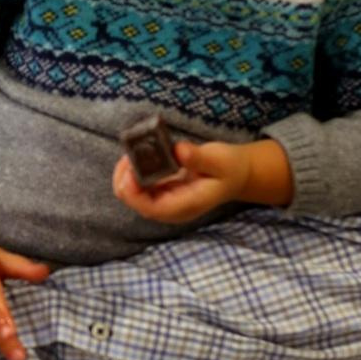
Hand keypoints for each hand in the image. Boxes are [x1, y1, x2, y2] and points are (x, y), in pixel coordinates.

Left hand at [113, 138, 291, 224]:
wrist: (235, 175)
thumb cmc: (229, 168)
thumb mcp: (220, 160)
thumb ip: (199, 157)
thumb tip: (178, 151)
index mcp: (185, 206)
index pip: (150, 208)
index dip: (134, 191)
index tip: (130, 168)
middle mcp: (170, 209)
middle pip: (134, 202)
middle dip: (125, 178)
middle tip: (130, 154)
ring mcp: (163, 201)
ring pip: (131, 193)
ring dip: (126, 173)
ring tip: (132, 151)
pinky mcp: (159, 191)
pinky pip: (137, 184)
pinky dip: (133, 170)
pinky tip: (137, 155)